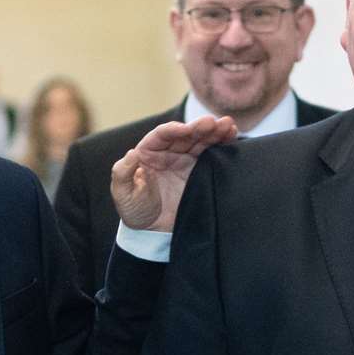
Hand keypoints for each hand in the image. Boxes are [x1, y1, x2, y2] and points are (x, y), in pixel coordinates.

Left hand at [110, 116, 236, 231]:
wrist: (152, 231)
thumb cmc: (134, 210)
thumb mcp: (122, 194)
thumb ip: (122, 173)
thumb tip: (131, 153)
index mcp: (147, 152)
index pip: (162, 135)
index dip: (175, 130)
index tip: (187, 130)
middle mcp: (166, 152)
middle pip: (185, 134)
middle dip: (199, 127)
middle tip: (214, 123)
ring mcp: (184, 160)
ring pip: (200, 140)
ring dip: (214, 132)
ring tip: (228, 125)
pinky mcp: (197, 170)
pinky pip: (210, 153)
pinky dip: (220, 143)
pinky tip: (231, 135)